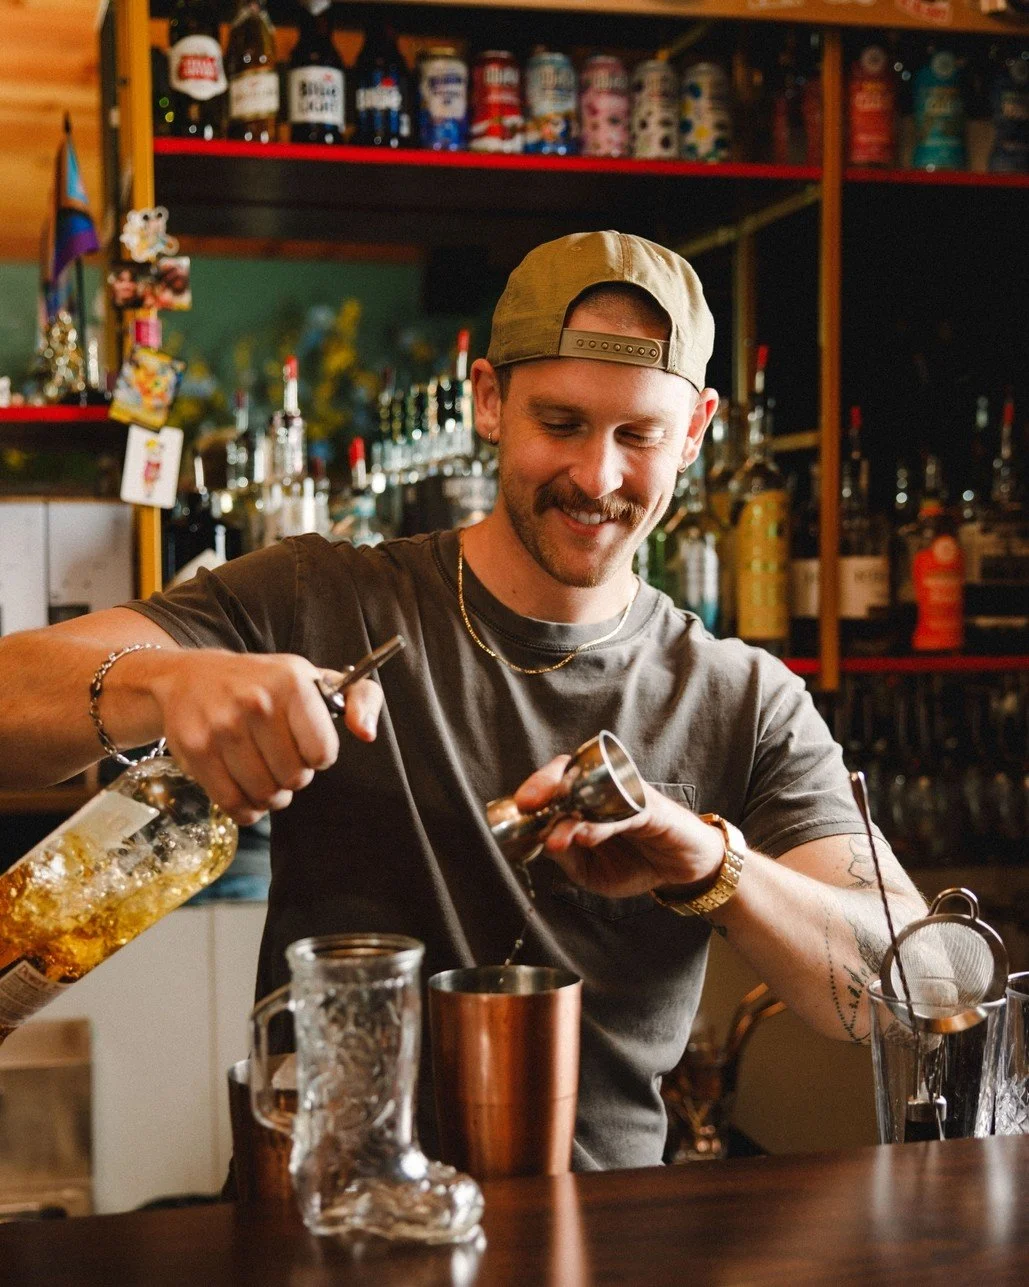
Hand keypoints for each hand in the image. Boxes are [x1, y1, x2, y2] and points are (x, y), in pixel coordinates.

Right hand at [146, 650, 382, 825]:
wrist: (190, 678)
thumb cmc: (265, 683)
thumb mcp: (317, 679)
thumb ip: (361, 698)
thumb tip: (366, 733)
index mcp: (291, 682)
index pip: (322, 753)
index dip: (319, 757)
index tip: (307, 746)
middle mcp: (255, 702)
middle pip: (294, 779)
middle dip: (293, 777)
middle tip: (282, 762)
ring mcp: (222, 726)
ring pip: (264, 795)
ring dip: (270, 795)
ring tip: (265, 776)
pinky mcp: (196, 750)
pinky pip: (232, 803)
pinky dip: (245, 809)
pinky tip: (246, 792)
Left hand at [514, 755, 724, 898]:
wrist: (682, 869)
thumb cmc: (635, 863)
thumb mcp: (589, 871)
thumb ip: (565, 856)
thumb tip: (539, 842)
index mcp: (586, 801)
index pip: (555, 781)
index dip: (534, 788)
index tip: (518, 806)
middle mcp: (605, 790)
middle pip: (570, 770)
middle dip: (545, 784)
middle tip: (529, 804)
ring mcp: (628, 795)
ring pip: (593, 789)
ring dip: (571, 814)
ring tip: (558, 840)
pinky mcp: (651, 807)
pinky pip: (623, 810)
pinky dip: (602, 823)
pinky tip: (587, 837)